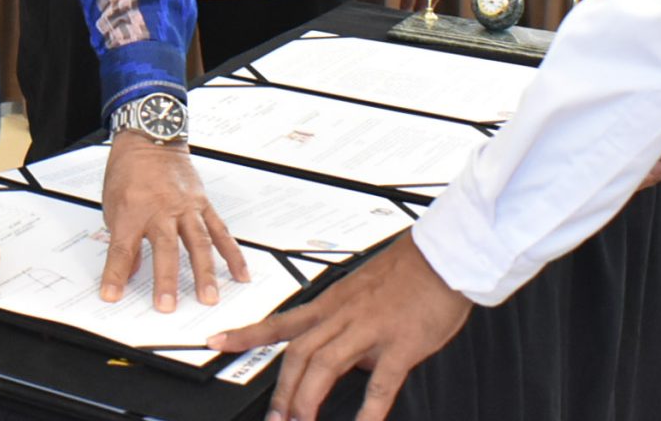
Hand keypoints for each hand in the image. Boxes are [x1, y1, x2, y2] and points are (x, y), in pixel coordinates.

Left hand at [99, 130, 247, 311]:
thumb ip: (122, 241)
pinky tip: (240, 273)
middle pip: (165, 249)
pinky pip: (220, 230)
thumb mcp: (113, 205)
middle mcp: (161, 209)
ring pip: (198, 243)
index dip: (116, 274)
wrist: (150, 138)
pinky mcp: (203, 204)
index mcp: (132, 210)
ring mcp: (185, 207)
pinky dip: (232, 253)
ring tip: (209, 297)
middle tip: (168, 306)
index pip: (122, 249)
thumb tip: (129, 273)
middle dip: (166, 280)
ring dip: (205, 273)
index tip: (112, 295)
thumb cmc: (127, 170)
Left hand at [208, 234, 472, 420]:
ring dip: (307, 399)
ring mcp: (370, 330)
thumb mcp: (361, 291)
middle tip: (273, 419)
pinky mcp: (401, 344)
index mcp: (332, 302)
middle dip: (282, 389)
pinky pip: (380, 384)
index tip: (217, 342)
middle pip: (298, 353)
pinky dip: (368, 411)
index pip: (280, 322)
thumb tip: (341, 358)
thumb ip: (345, 323)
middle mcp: (343, 315)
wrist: (443, 255)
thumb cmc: (408, 272)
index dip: (246, 334)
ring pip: (324, 365)